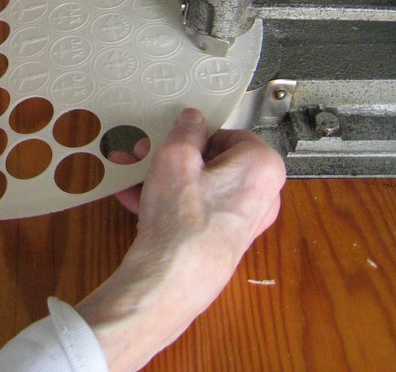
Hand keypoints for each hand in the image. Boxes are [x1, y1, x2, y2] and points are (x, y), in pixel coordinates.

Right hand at [75, 108, 285, 371]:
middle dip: (173, 157)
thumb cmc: (183, 220)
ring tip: (133, 176)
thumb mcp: (175, 156)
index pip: (230, 134)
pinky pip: (197, 209)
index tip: (174, 136)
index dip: (196, 134)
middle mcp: (262, 194)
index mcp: (262, 166)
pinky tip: (136, 199)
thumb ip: (186, 130)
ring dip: (165, 178)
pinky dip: (170, 201)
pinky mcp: (224, 238)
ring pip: (201, 186)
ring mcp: (243, 220)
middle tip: (147, 154)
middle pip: (213, 162)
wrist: (173, 276)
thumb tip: (193, 120)